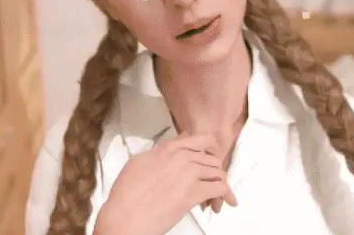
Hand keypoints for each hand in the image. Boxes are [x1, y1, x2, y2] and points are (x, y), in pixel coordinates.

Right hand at [93, 133, 237, 234]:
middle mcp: (180, 157)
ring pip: (217, 171)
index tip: (213, 155)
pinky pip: (219, 188)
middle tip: (215, 179)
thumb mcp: (138, 163)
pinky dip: (226, 195)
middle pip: (210, 157)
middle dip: (215, 169)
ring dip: (221, 182)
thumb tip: (169, 149)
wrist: (125, 215)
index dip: (209, 148)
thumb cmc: (126, 194)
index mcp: (166, 149)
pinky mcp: (193, 193)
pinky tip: (228, 201)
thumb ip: (157, 153)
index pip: (198, 139)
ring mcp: (188, 173)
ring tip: (222, 192)